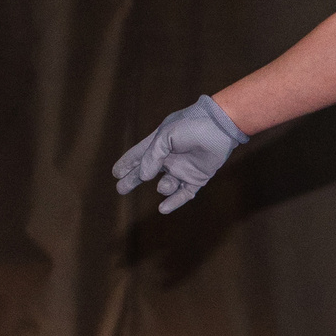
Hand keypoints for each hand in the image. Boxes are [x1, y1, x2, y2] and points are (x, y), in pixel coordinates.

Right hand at [112, 95, 247, 212]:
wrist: (220, 127)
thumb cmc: (191, 126)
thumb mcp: (165, 137)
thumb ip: (151, 156)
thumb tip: (142, 177)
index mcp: (159, 143)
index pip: (138, 155)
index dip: (126, 163)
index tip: (115, 172)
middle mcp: (169, 158)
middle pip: (146, 173)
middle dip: (133, 180)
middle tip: (121, 189)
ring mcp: (182, 169)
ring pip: (166, 185)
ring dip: (164, 188)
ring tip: (165, 184)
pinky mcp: (196, 178)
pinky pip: (183, 194)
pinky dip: (173, 202)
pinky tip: (163, 208)